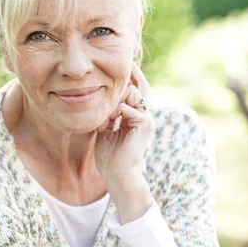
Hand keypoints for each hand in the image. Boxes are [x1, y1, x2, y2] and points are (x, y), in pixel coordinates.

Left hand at [95, 63, 153, 221]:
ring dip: (115, 100)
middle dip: (122, 83)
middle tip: (106, 94)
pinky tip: (108, 123)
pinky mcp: (145, 124)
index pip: (136, 90)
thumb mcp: (104, 130)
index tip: (111, 71)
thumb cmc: (109, 157)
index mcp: (136, 116)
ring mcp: (146, 118)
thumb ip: (107, 114)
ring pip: (132, 92)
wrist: (117, 174)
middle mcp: (144, 115)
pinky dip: (114, 112)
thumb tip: (101, 99)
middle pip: (139, 85)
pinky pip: (127, 107)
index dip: (128, 78)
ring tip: (106, 116)